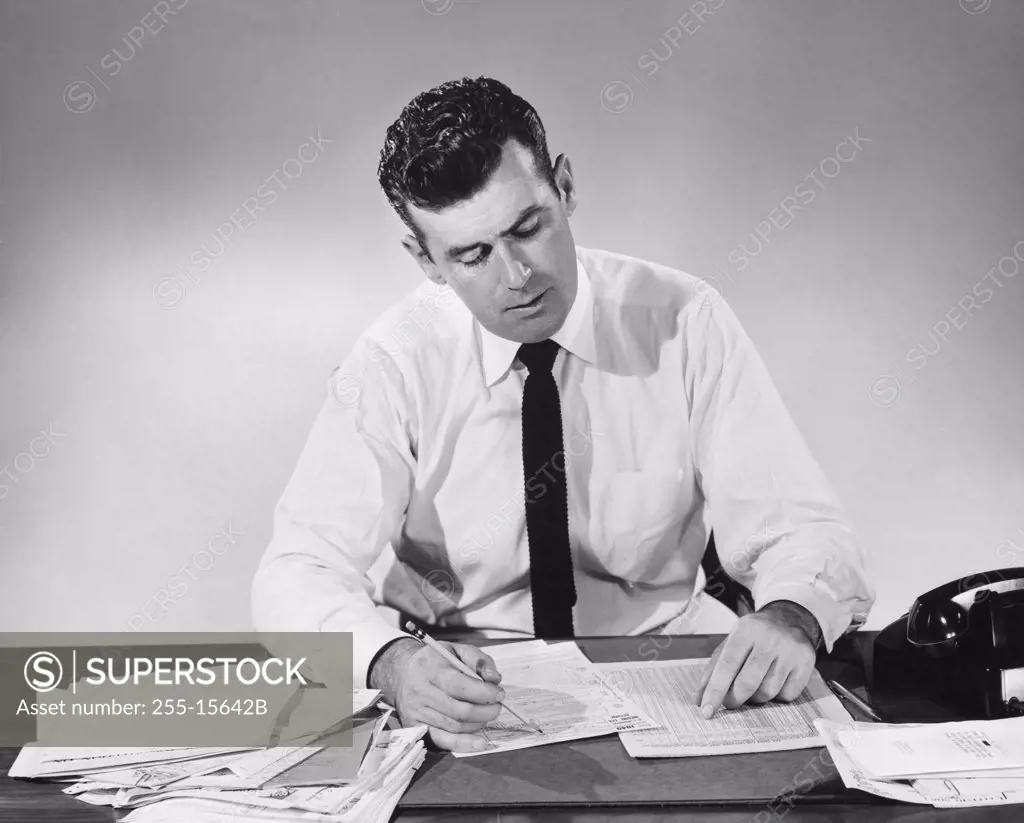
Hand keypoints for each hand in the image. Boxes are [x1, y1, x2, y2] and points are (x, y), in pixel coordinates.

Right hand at [371, 638, 504, 751]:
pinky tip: (479, 743)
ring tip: (486, 715)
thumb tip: (494, 679)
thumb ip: (478, 660)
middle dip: (485, 711)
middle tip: (497, 706)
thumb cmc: (435, 661)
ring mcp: (417, 712)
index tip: (499, 694)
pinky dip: (463, 744)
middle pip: (459, 710)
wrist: (403, 672)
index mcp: (431, 668)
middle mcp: (421, 692)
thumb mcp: (457, 650)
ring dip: (478, 724)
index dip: (484, 692)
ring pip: (454, 726)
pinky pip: (442, 741)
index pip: (461, 686)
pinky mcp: (416, 727)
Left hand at [695, 601, 818, 717]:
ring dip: (756, 697)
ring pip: (768, 692)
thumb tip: (700, 699)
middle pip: (748, 683)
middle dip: (735, 699)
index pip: (727, 665)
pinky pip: (787, 695)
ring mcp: (790, 649)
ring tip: (755, 684)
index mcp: (746, 629)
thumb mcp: (730, 643)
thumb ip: (713, 669)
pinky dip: (777, 696)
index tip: (707, 710)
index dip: (715, 690)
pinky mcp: (806, 661)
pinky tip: (775, 680)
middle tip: (730, 702)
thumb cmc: (754, 636)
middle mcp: (770, 637)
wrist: (789, 619)